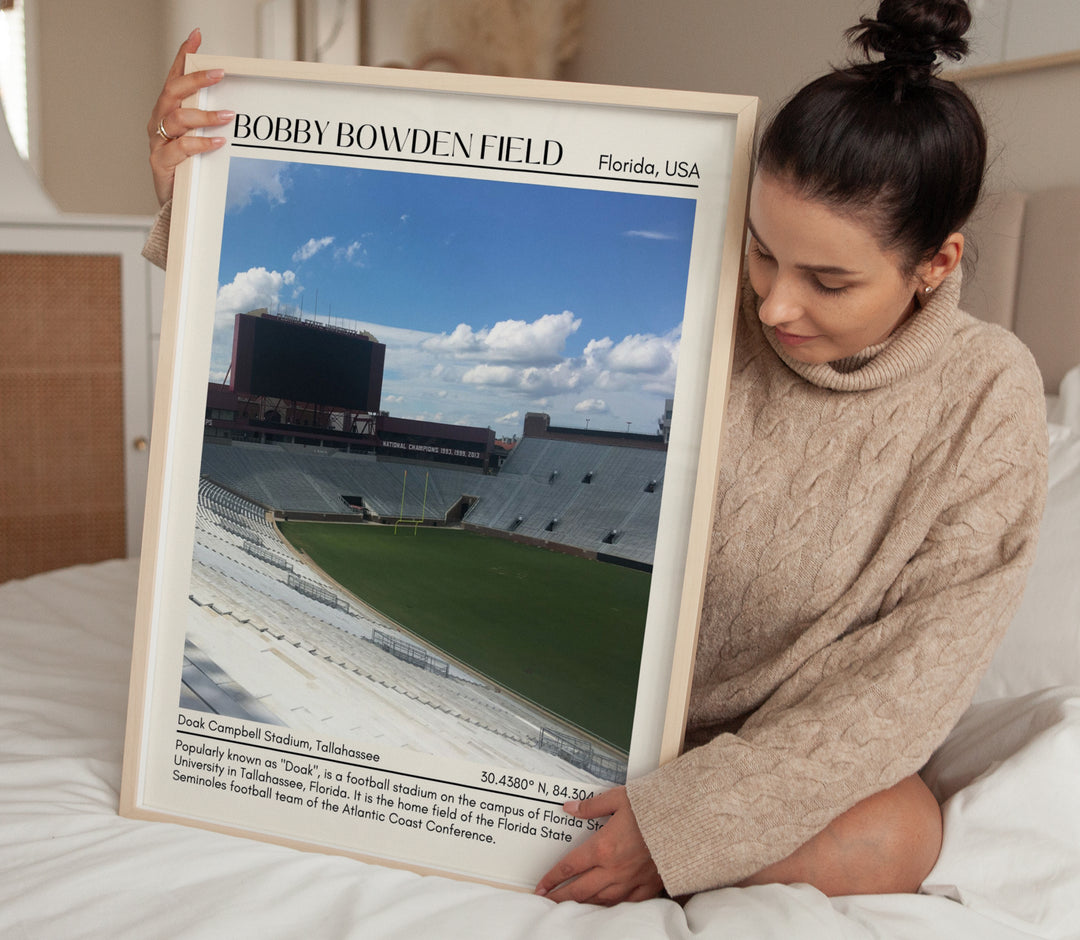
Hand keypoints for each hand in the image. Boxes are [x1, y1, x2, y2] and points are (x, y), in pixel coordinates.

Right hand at [147, 28, 232, 205]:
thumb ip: (210, 120)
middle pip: (173, 92)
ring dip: (204, 115)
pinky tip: (219, 142)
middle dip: (195, 80)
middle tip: (219, 73)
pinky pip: (181, 148)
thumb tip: (237, 105)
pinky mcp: (161, 163)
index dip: (184, 56)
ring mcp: (158, 141)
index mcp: (167, 111)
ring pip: (177, 119)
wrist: (175, 202)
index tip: (197, 36)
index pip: (174, 77)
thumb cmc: (189, 167)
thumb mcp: (199, 138)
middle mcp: (159, 122)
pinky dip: (201, 143)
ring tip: (228, 116)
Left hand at [534, 786, 662, 904]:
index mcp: (603, 847)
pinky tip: (604, 906)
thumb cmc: (654, 808)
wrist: (685, 821)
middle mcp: (614, 869)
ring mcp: (631, 881)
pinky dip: (611, 906)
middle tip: (547, 901)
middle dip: (560, 897)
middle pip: (580, 890)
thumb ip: (591, 806)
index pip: (570, 867)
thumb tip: (570, 808)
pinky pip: (625, 903)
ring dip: (582, 904)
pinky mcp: (648, 886)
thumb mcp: (618, 799)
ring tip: (570, 906)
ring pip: (600, 900)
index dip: (552, 878)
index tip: (541, 885)